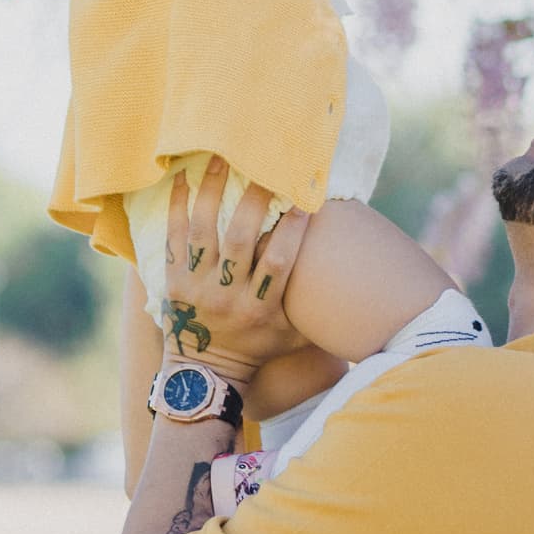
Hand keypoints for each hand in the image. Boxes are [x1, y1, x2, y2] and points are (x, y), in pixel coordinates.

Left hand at [156, 157, 310, 398]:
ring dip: (213, 193)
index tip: (306, 199)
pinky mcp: (173, 282)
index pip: (278, 262)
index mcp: (260, 308)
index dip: (293, 230)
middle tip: (265, 167)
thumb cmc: (258, 347)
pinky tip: (182, 177)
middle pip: (240, 240)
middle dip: (254, 201)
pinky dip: (177, 207)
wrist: (202, 374)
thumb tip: (361, 283)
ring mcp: (196, 288)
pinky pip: (173, 238)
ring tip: (222, 159)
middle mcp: (227, 295)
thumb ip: (316, 306)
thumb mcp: (292, 333)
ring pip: (204, 232)